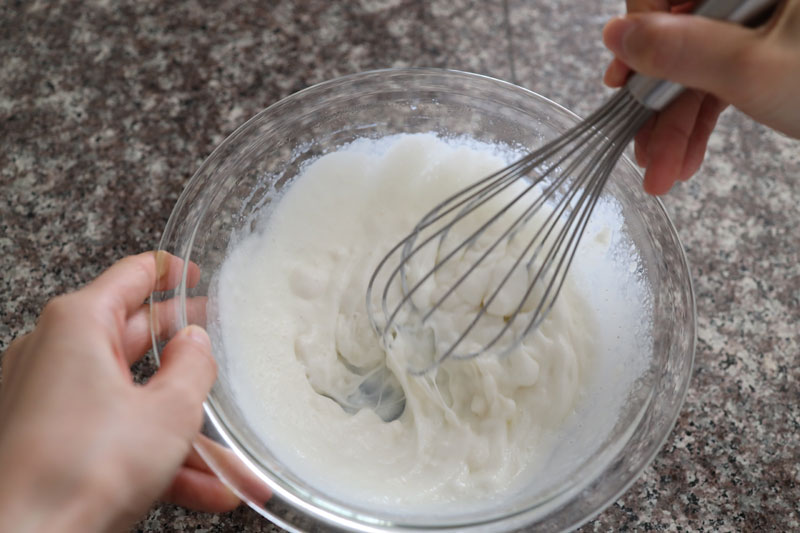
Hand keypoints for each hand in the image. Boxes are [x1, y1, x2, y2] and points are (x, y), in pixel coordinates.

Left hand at [0, 252, 239, 532]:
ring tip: (228, 458)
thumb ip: (193, 367)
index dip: (170, 271)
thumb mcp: (168, 411)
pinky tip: (203, 487)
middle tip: (216, 347)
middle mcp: (55, 353)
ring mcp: (47, 399)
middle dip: (184, 354)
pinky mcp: (46, 440)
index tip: (193, 274)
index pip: (132, 276)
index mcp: (79, 324)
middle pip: (133, 337)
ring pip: (128, 397)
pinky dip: (152, 455)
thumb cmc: (80, 471)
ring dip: (180, 426)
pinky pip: (110, 433)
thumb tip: (195, 343)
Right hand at [602, 0, 799, 194]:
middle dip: (657, 102)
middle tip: (640, 147)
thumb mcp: (752, 71)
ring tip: (660, 172)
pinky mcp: (765, 50)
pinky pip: (716, 80)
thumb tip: (617, 34)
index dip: (642, 31)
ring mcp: (760, 23)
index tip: (623, 77)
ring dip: (674, 123)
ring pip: (696, 66)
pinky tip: (683, 158)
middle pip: (681, 35)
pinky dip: (698, 121)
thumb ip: (680, 50)